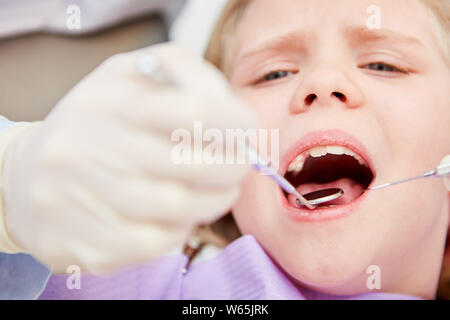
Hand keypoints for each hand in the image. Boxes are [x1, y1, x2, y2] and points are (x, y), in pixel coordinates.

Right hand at [2, 42, 255, 272]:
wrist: (27, 174)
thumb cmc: (97, 122)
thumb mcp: (131, 76)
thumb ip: (186, 77)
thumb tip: (235, 116)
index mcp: (108, 100)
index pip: (194, 112)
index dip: (235, 125)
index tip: (248, 132)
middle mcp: (88, 147)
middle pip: (190, 167)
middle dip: (232, 169)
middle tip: (240, 167)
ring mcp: (78, 198)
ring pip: (176, 209)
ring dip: (212, 202)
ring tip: (216, 192)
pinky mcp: (78, 242)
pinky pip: (153, 242)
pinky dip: (181, 228)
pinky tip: (179, 215)